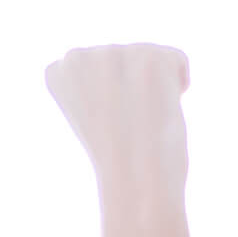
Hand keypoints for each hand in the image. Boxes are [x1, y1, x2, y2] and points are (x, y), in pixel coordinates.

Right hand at [44, 43, 191, 192]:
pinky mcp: (149, 58)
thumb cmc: (121, 163)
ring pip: (152, 56)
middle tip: (130, 125)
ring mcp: (112, 53)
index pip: (100, 65)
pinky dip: (179, 84)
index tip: (109, 122)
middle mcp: (78, 56)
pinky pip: (178, 59)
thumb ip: (101, 83)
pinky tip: (164, 108)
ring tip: (145, 119)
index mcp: (58, 71)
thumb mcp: (96, 116)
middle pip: (127, 56)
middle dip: (138, 86)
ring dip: (158, 87)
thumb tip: (125, 67)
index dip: (115, 95)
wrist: (136, 183)